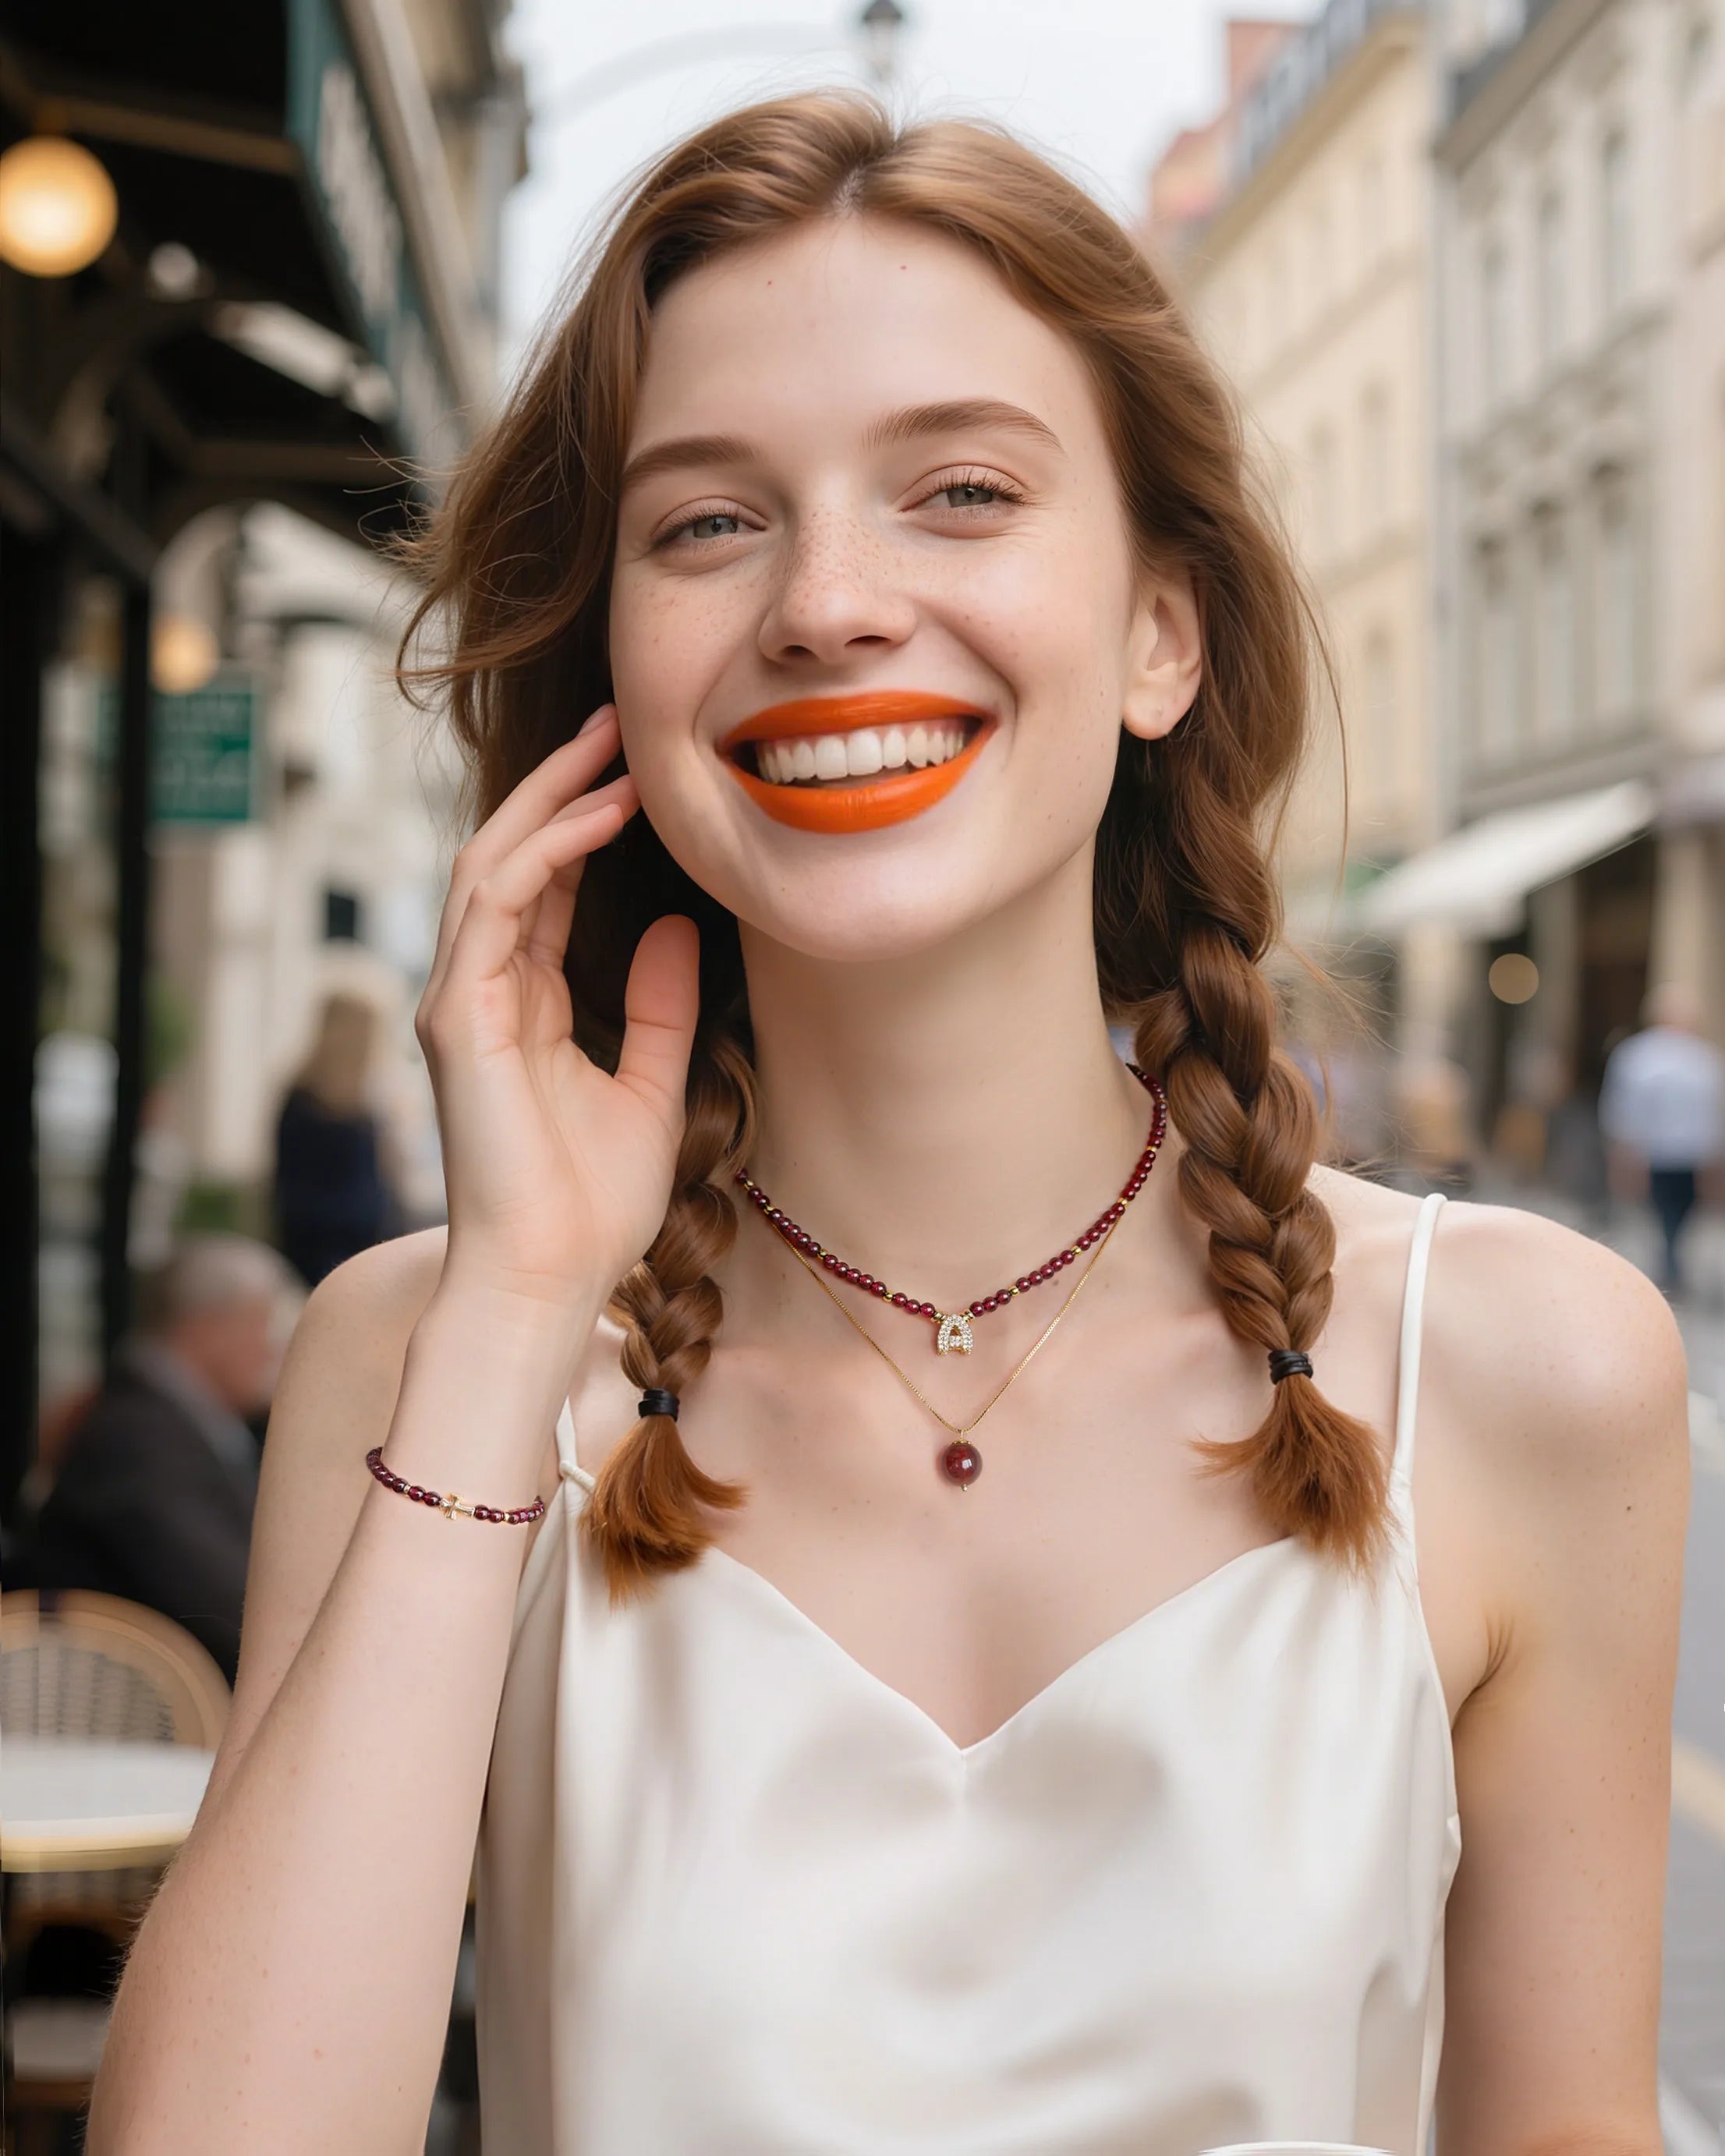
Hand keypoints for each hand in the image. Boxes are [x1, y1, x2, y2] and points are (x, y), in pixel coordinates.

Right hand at [415, 707, 698, 1309]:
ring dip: (551, 800)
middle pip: (509, 857)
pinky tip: (603, 816)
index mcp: (522, 1005)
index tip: (641, 772)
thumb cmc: (594, 1203)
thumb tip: (673, 924)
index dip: (585, 823)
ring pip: (490, 863)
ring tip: (612, 751)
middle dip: (559, 785)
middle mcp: (481, 991)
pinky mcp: (455, 1015)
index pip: (543, 889)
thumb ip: (659, 1005)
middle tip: (616, 724)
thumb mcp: (651, 1084)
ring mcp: (459, 1000)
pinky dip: (546, 851)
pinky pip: (493, 903)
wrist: (552, 1276)